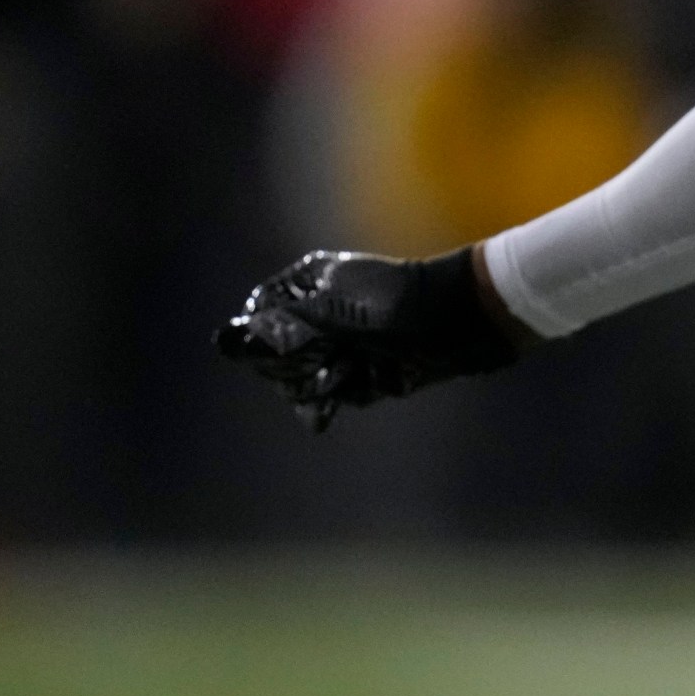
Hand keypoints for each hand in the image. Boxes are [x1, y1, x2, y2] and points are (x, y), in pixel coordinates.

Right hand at [214, 248, 524, 430]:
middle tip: (331, 362)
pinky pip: (332, 396)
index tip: (290, 349)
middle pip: (275, 358)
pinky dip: (339, 399)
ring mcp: (340, 343)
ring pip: (302, 382)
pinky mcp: (361, 370)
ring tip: (353, 375)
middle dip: (298, 370)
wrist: (466, 323)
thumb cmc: (404, 305)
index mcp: (308, 284)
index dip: (265, 343)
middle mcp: (317, 313)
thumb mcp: (339, 315)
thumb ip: (284, 328)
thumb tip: (228, 339)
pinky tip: (337, 411)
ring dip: (322, 387)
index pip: (256, 321)